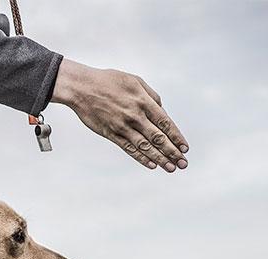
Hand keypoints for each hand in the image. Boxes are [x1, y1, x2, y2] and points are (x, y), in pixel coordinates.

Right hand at [51, 60, 188, 171]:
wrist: (82, 87)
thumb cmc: (108, 81)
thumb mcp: (134, 81)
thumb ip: (151, 96)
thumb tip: (162, 111)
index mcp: (143, 101)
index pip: (165, 123)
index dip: (176, 137)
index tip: (185, 148)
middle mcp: (135, 116)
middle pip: (158, 137)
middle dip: (172, 152)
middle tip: (183, 163)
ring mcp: (122, 126)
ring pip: (145, 146)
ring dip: (160, 159)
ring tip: (171, 168)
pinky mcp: (111, 133)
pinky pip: (128, 148)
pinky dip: (140, 158)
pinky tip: (151, 165)